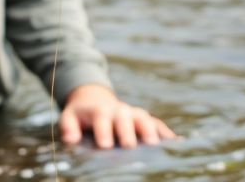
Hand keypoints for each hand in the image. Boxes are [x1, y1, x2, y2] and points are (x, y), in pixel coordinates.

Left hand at [59, 84, 176, 148]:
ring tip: (156, 145)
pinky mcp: (144, 119)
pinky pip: (157, 124)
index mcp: (100, 111)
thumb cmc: (81, 113)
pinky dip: (166, 132)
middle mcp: (120, 110)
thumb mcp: (69, 116)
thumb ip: (68, 127)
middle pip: (126, 119)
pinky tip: (176, 143)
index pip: (102, 120)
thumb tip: (71, 139)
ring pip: (144, 119)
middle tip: (130, 146)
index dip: (103, 131)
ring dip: (150, 130)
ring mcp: (134, 113)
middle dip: (128, 131)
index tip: (105, 145)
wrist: (94, 99)